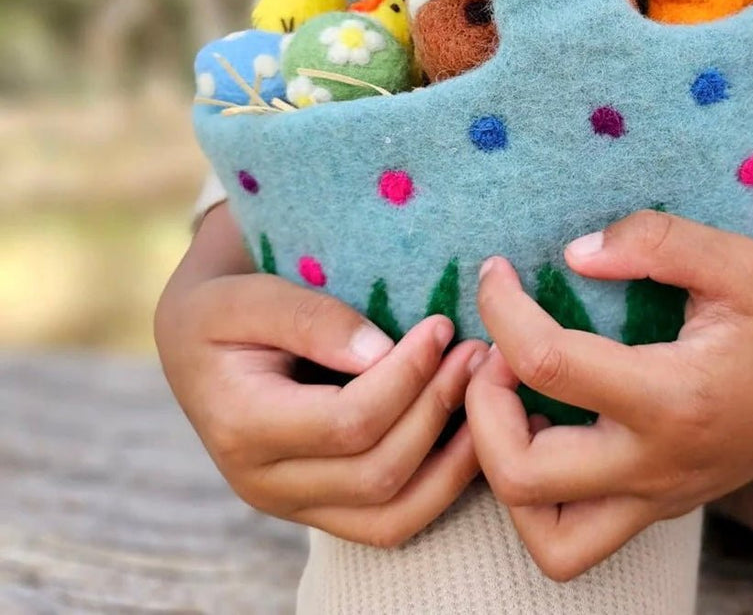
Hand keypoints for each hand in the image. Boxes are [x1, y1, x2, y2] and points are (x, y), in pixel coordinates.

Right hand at [155, 204, 486, 546]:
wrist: (199, 345)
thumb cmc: (225, 309)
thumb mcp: (248, 295)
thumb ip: (310, 319)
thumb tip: (380, 352)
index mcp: (241, 427)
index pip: (346, 422)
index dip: (405, 377)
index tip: (441, 327)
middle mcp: (264, 484)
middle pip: (377, 470)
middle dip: (438, 408)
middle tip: (477, 352)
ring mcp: (295, 506)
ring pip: (394, 512)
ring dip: (455, 455)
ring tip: (486, 391)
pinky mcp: (323, 510)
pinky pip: (394, 522)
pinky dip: (444, 485)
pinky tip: (474, 433)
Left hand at [466, 209, 752, 579]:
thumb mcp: (734, 257)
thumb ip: (653, 242)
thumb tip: (573, 254)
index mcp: (676, 398)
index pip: (550, 364)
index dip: (502, 310)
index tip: (495, 271)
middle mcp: (661, 465)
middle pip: (525, 476)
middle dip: (482, 408)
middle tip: (492, 351)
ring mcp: (662, 496)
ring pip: (549, 538)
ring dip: (504, 470)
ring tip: (511, 401)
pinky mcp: (664, 504)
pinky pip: (578, 534)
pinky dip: (538, 492)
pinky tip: (547, 423)